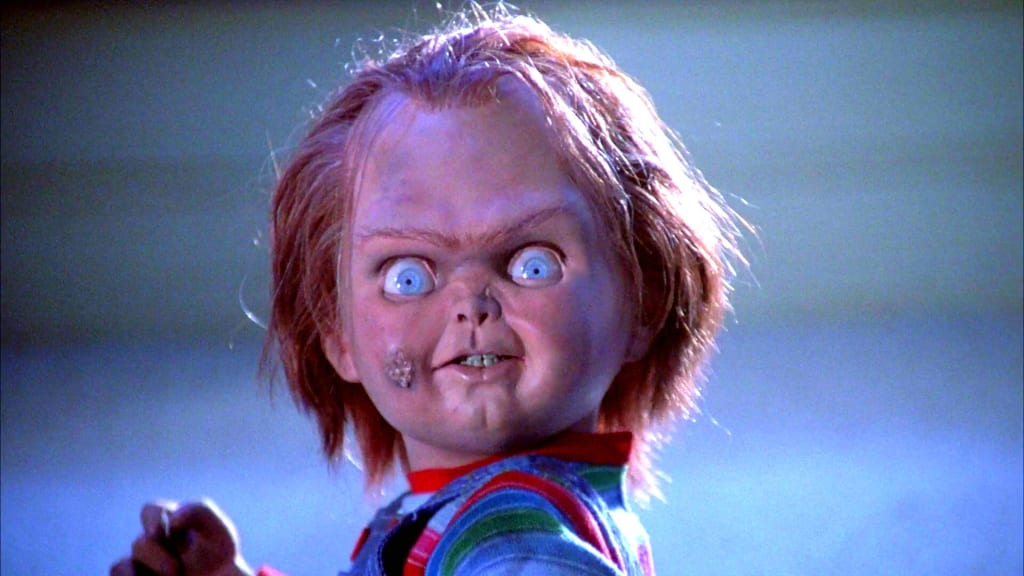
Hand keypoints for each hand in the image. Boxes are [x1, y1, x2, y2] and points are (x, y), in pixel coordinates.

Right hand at [110, 500, 253, 575]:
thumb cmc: (217, 555)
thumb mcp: (219, 531)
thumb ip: (200, 512)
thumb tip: (172, 518)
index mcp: (168, 522)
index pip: (151, 510)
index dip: (153, 518)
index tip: (163, 530)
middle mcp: (151, 542)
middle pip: (140, 543)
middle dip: (157, 557)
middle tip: (176, 570)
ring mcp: (140, 565)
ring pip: (121, 566)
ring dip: (147, 572)